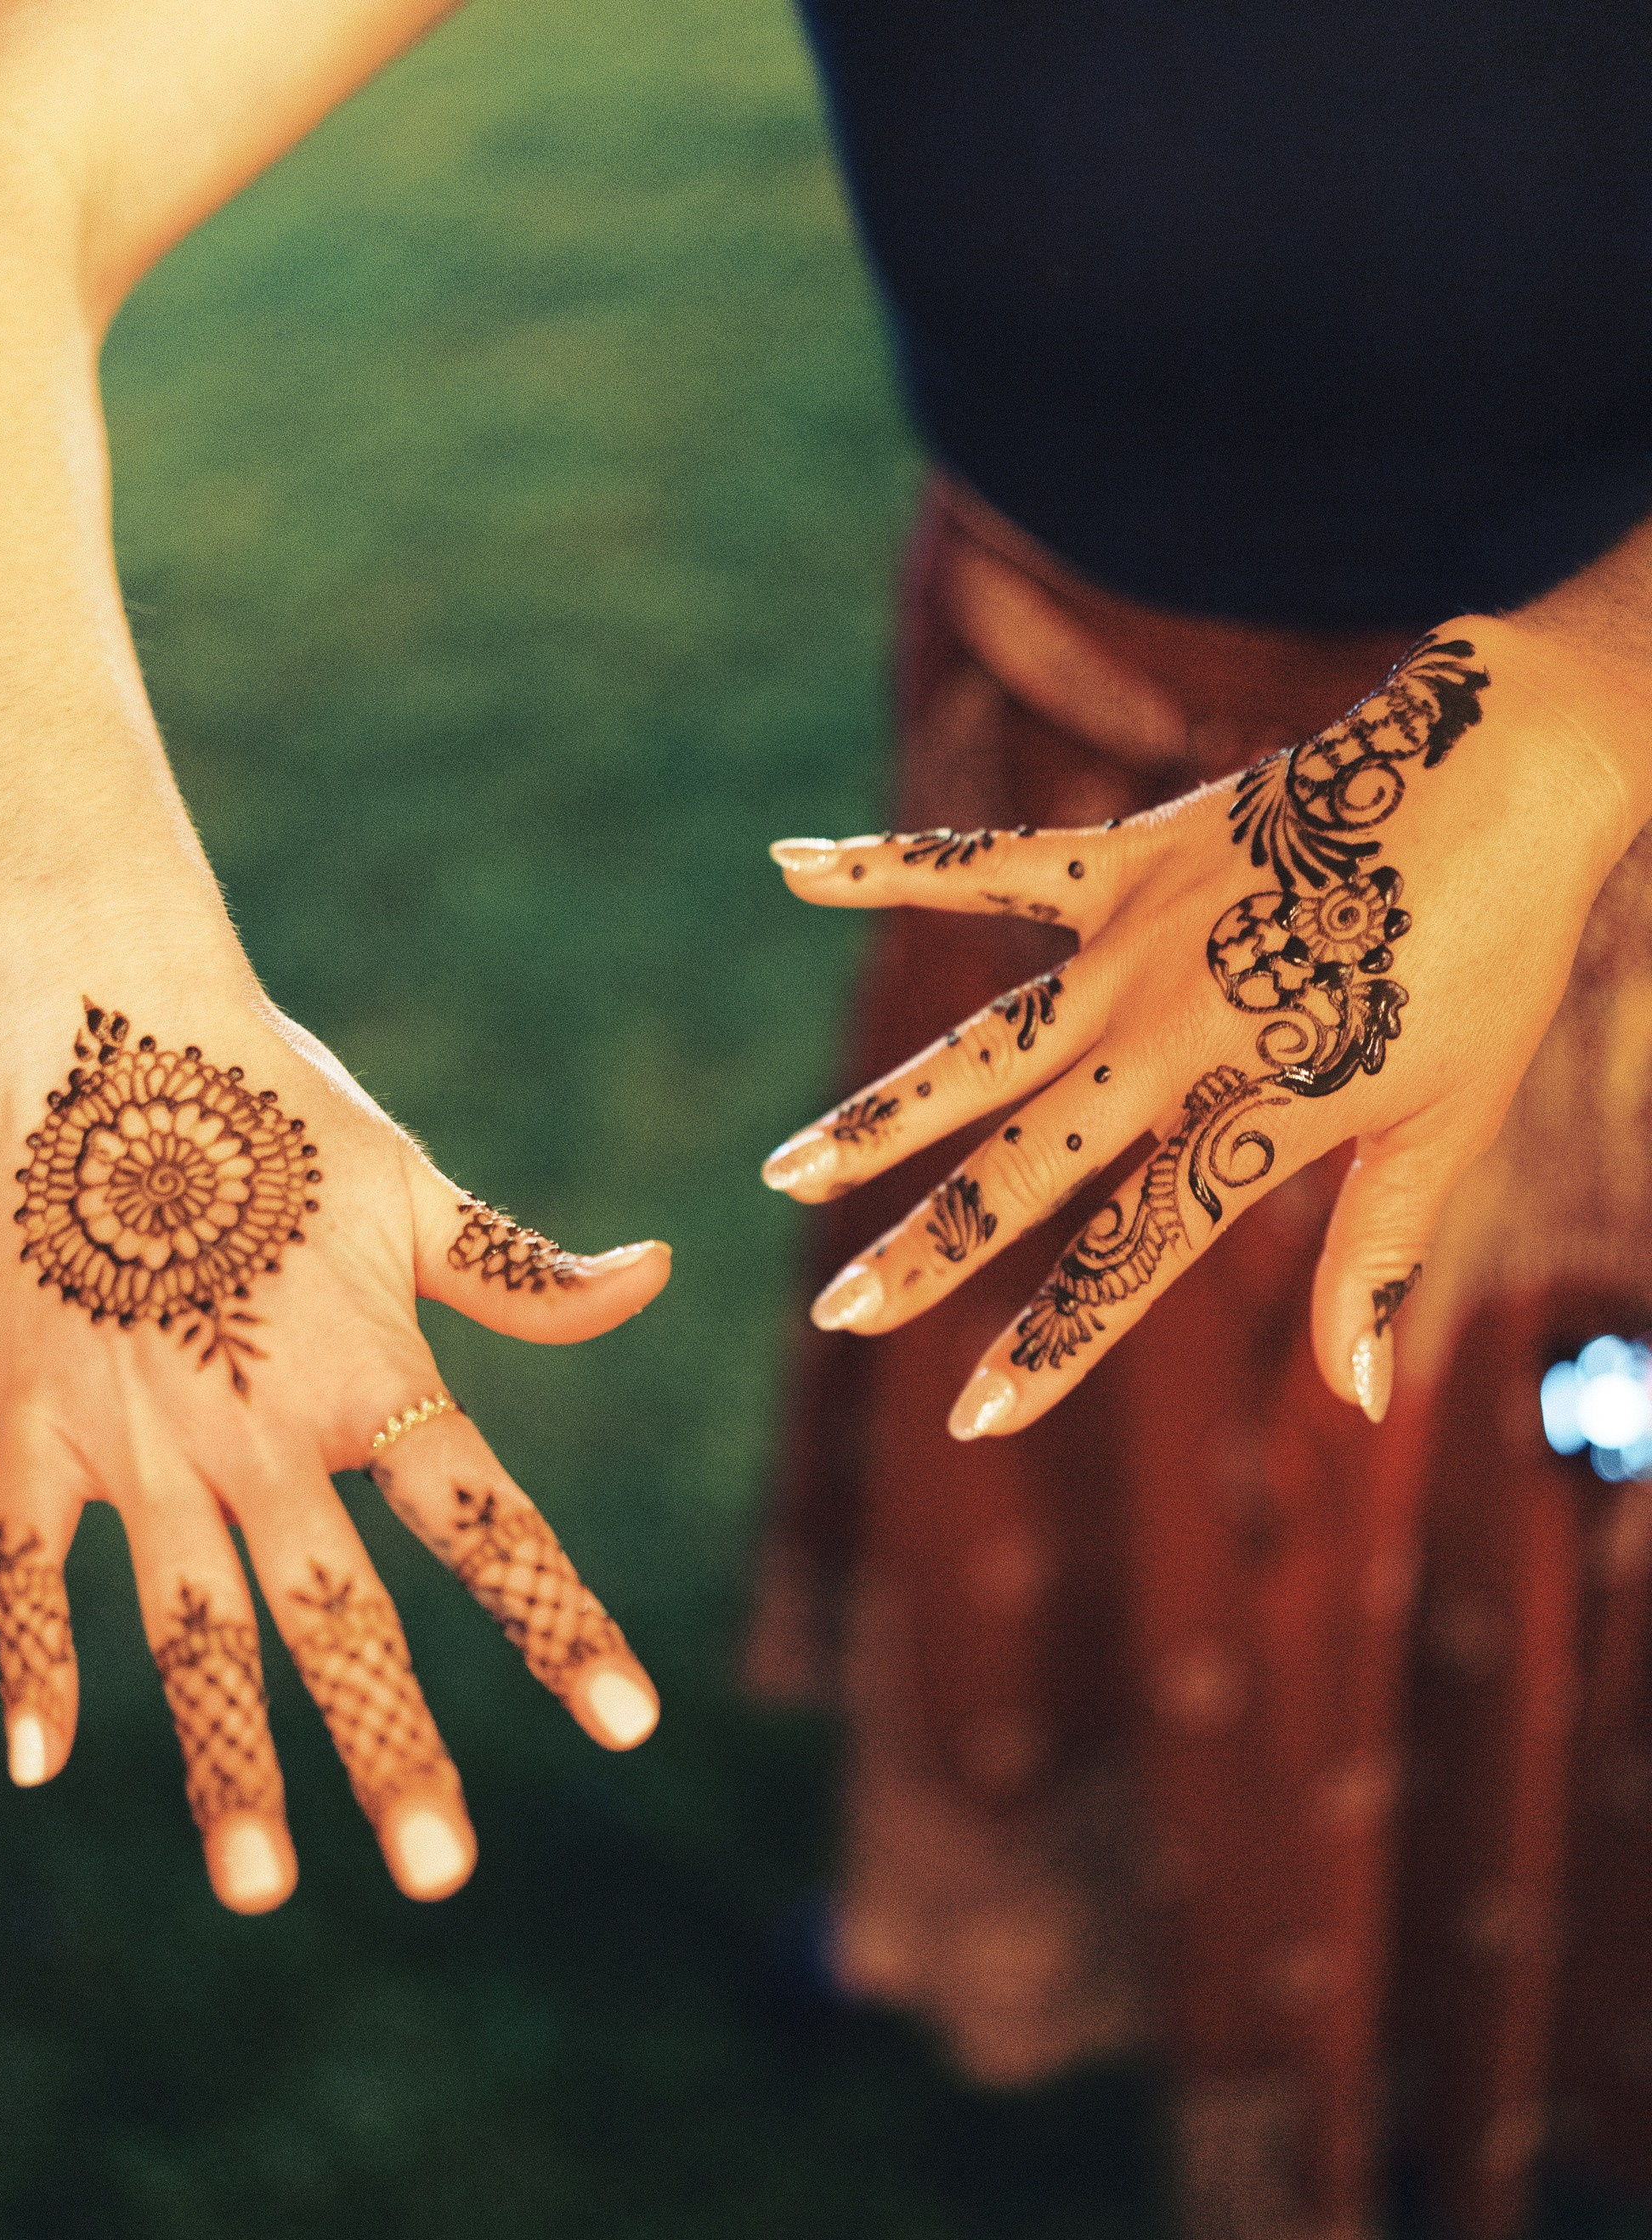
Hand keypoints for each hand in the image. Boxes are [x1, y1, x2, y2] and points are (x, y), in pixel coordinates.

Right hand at [0, 970, 669, 1913]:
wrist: (109, 1021)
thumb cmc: (280, 1104)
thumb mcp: (416, 1190)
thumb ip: (527, 1274)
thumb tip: (658, 1275)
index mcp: (372, 1373)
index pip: (489, 1523)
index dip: (562, 1624)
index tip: (628, 1725)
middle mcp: (264, 1427)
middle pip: (342, 1617)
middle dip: (393, 1749)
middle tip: (442, 1873)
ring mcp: (141, 1437)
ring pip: (190, 1630)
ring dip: (224, 1762)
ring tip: (259, 1887)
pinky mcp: (39, 1422)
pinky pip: (24, 1561)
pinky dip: (28, 1658)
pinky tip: (40, 1764)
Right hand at [762, 616, 1651, 1436]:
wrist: (1509, 771)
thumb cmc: (1492, 961)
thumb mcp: (1450, 1122)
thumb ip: (1375, 1255)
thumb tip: (1358, 1399)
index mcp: (1250, 1120)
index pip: (1129, 1260)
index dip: (1051, 1344)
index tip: (974, 1416)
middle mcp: (1169, 1043)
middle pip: (1024, 1169)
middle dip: (925, 1250)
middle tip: (836, 1313)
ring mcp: (1134, 947)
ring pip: (978, 1049)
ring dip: (877, 1116)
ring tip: (784, 1175)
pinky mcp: (1124, 858)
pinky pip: (986, 865)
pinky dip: (890, 867)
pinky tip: (792, 864)